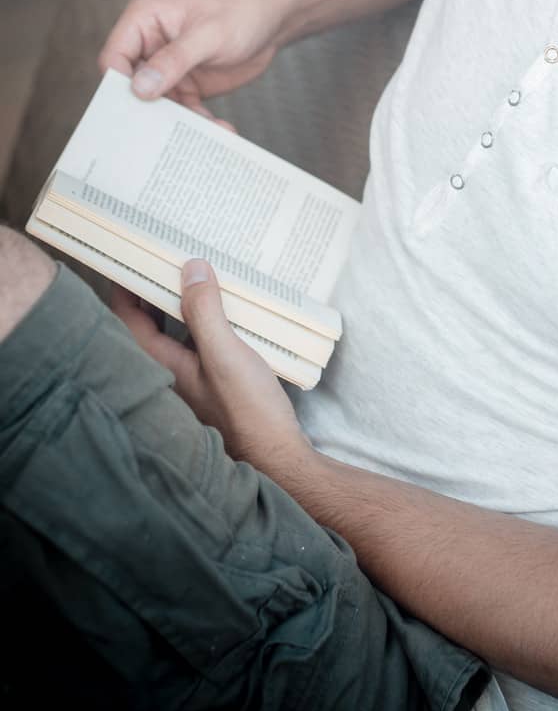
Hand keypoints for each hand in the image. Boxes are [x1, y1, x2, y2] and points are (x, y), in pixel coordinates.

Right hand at [98, 0, 287, 123]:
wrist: (274, 19)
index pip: (114, 57)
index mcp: (143, 20)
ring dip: (178, 122)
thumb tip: (141, 87)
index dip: (119, 85)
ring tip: (201, 134)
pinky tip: (219, 130)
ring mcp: (167, 67)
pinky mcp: (185, 85)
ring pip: (158, 105)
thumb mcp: (209, 34)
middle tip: (162, 136)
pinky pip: (183, 111)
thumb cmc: (241, 11)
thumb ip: (175, 59)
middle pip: (131, 87)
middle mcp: (149, 45)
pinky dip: (198, 123)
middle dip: (148, 111)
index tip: (136, 109)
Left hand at [111, 261, 312, 482]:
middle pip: (148, 323)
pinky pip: (197, 342)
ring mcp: (191, 379)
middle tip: (165, 254)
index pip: (128, 317)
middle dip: (153, 289)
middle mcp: (170, 373)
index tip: (133, 254)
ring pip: (174, 332)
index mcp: (162, 365)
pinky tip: (223, 307)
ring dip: (180, 303)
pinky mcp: (213, 383)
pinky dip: (202, 320)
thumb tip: (190, 268)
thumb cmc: (248, 410)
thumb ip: (205, 311)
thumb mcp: (227, 353)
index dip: (126, 285)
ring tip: (195, 271)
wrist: (277, 456)